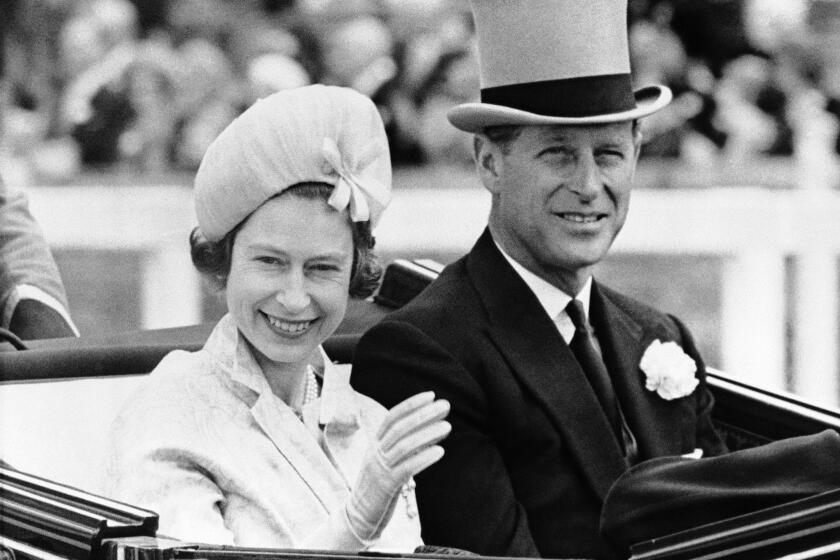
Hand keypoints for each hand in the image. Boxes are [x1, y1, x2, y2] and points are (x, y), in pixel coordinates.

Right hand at [345, 391, 449, 541]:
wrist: (360, 515)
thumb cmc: (380, 485)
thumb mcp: (389, 460)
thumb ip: (409, 445)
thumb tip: (437, 427)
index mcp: (375, 443)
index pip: (392, 417)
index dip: (411, 404)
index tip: (430, 395)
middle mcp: (376, 452)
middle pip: (400, 428)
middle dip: (423, 414)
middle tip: (445, 406)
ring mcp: (379, 468)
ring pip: (404, 445)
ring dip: (427, 433)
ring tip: (448, 426)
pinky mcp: (386, 485)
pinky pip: (406, 468)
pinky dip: (424, 457)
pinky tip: (439, 451)